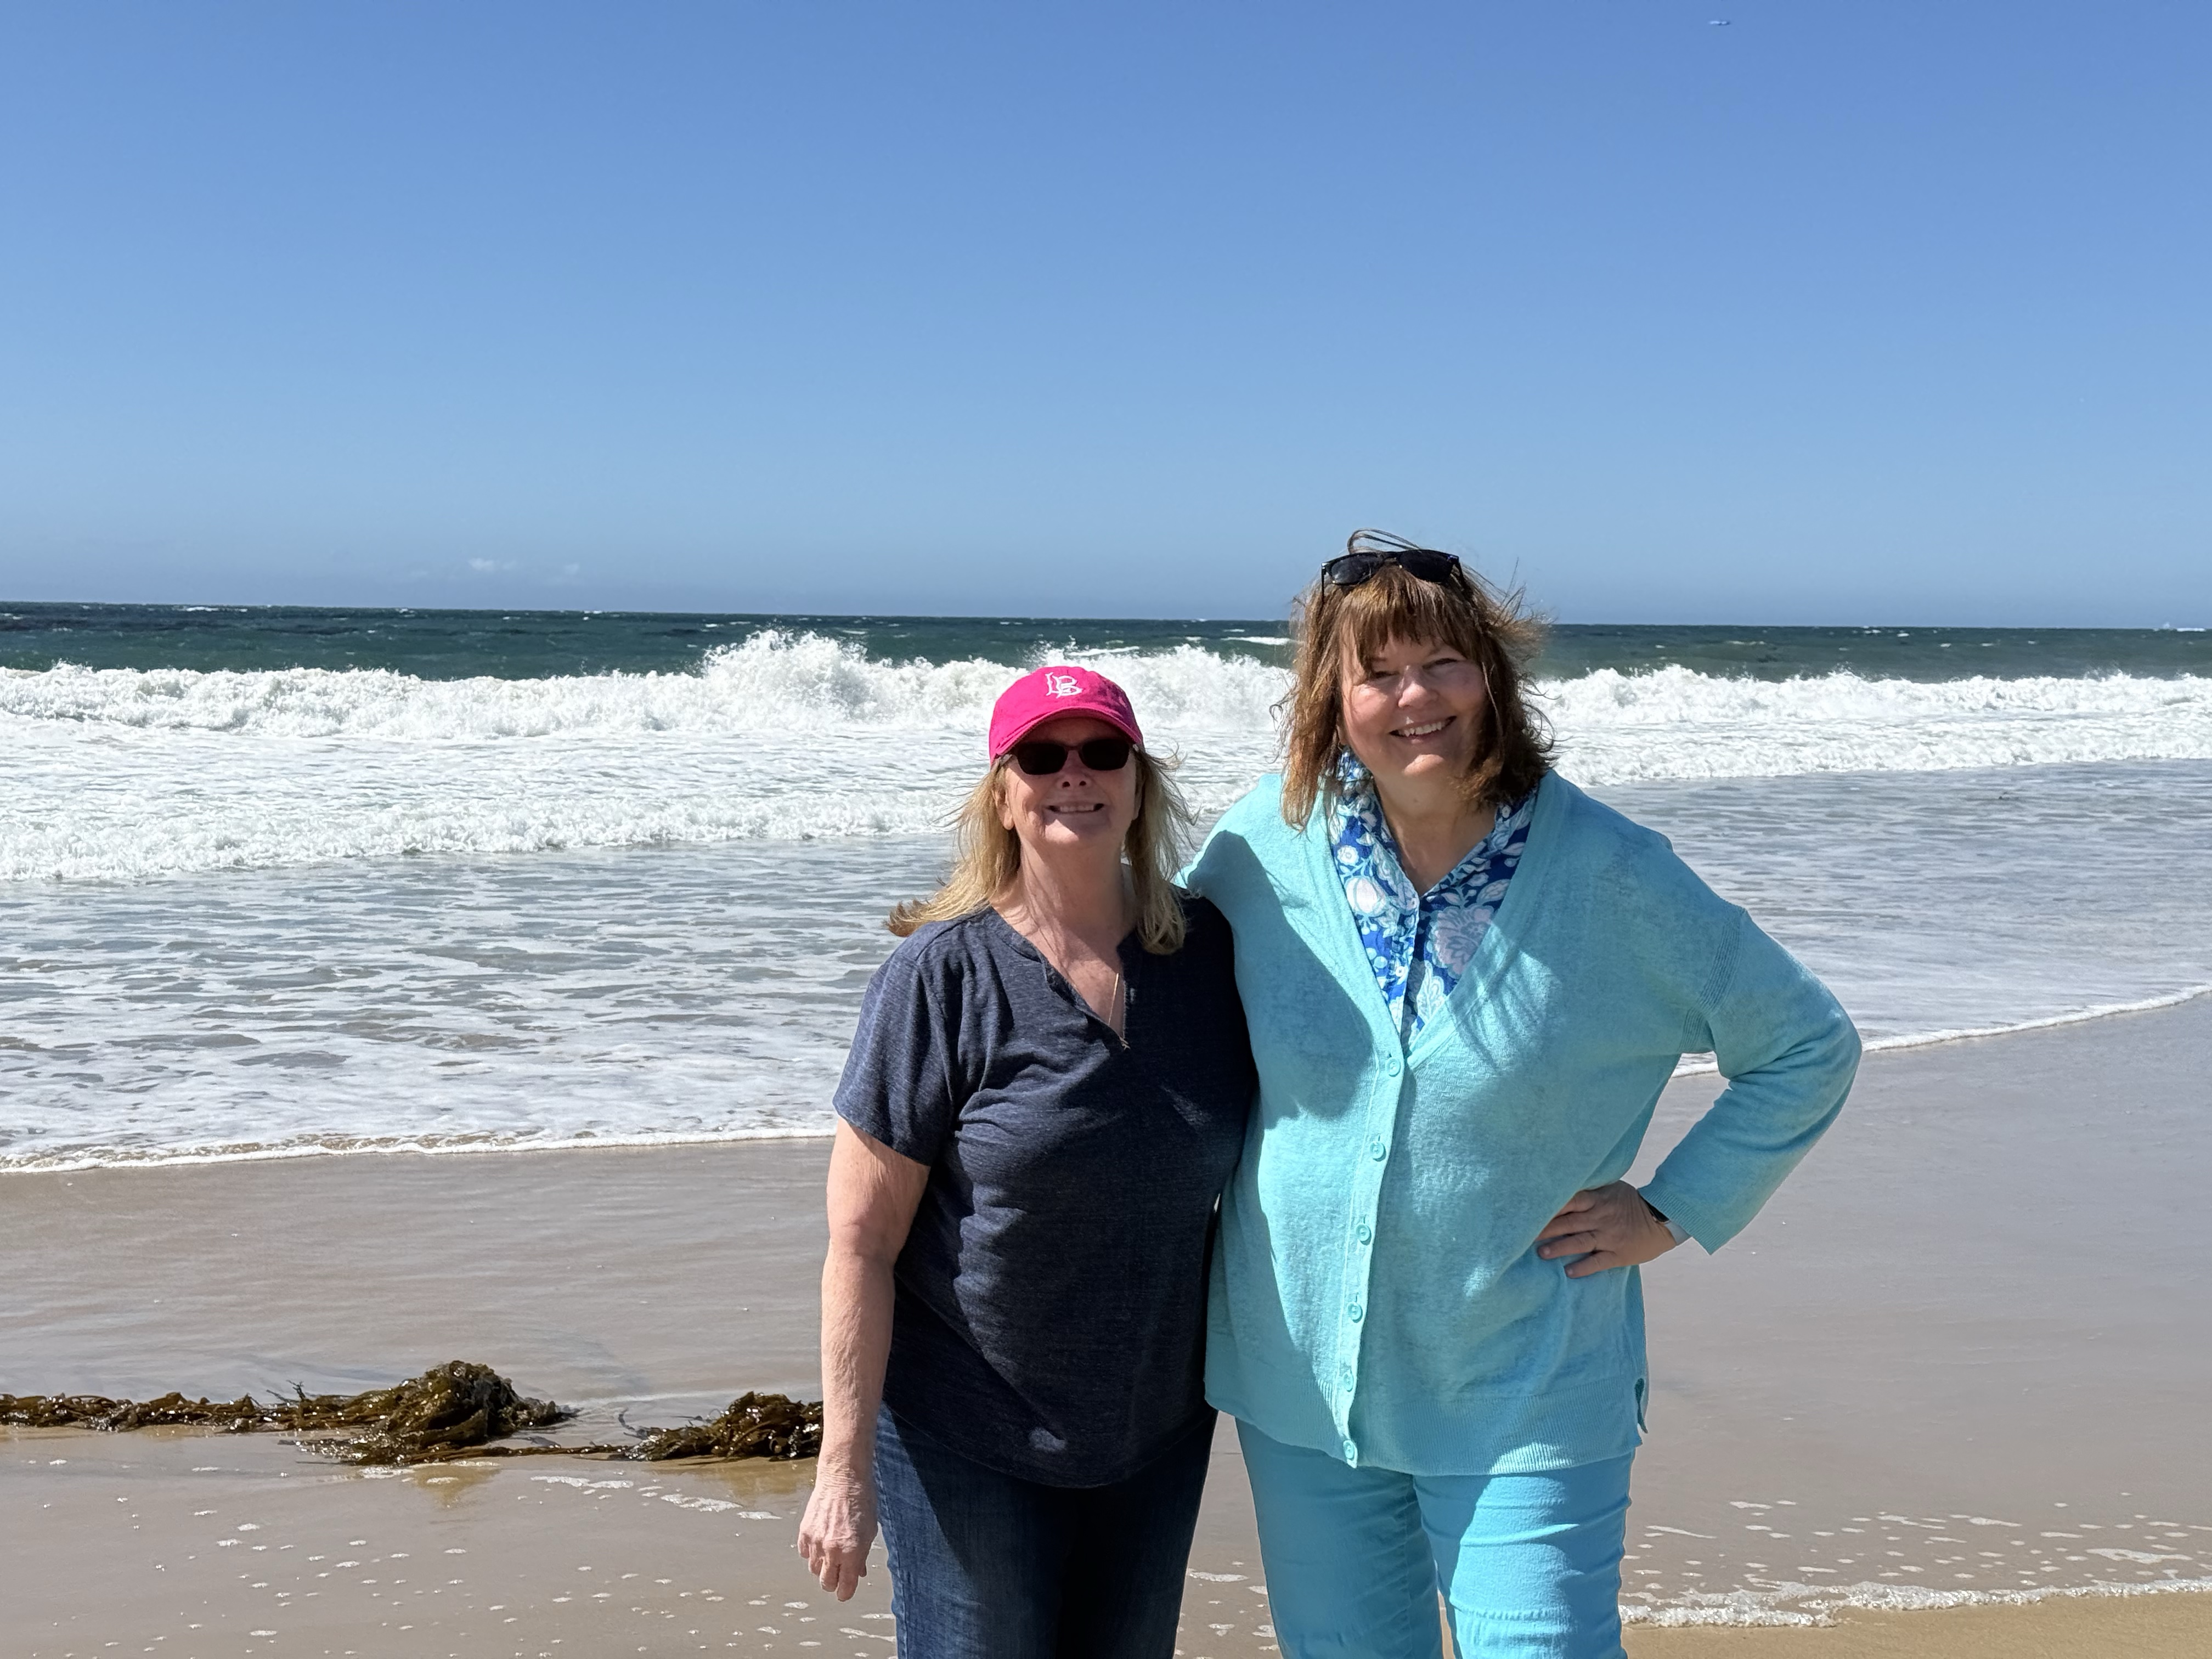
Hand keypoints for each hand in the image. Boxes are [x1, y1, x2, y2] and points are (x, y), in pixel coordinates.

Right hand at [796, 1455, 877, 1600]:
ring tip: (831, 1554)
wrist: (843, 1477)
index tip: (846, 1591)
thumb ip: (862, 1555)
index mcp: (852, 1552)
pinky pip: (804, 1554)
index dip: (846, 1592)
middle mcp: (832, 1551)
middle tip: (839, 1575)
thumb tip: (858, 1573)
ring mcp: (816, 1542)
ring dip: (823, 1567)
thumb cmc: (862, 1501)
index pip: (845, 1588)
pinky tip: (821, 1542)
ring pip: (814, 1570)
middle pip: (826, 1583)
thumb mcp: (870, 1531)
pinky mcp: (804, 1532)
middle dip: (833, 1583)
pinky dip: (812, 1553)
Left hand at [1537, 1182, 1679, 1277]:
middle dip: (1546, 1228)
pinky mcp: (1618, 1254)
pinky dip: (1583, 1266)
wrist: (1663, 1219)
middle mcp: (1600, 1217)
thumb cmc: (1632, 1202)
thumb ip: (1590, 1190)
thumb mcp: (1612, 1188)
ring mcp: (1609, 1236)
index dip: (1549, 1206)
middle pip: (1568, 1222)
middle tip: (1524, 1234)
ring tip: (1541, 1252)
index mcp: (1597, 1200)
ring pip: (1580, 1241)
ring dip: (1559, 1247)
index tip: (1529, 1210)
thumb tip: (1564, 1184)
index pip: (1569, 1201)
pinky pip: (1598, 1261)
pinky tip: (1569, 1272)